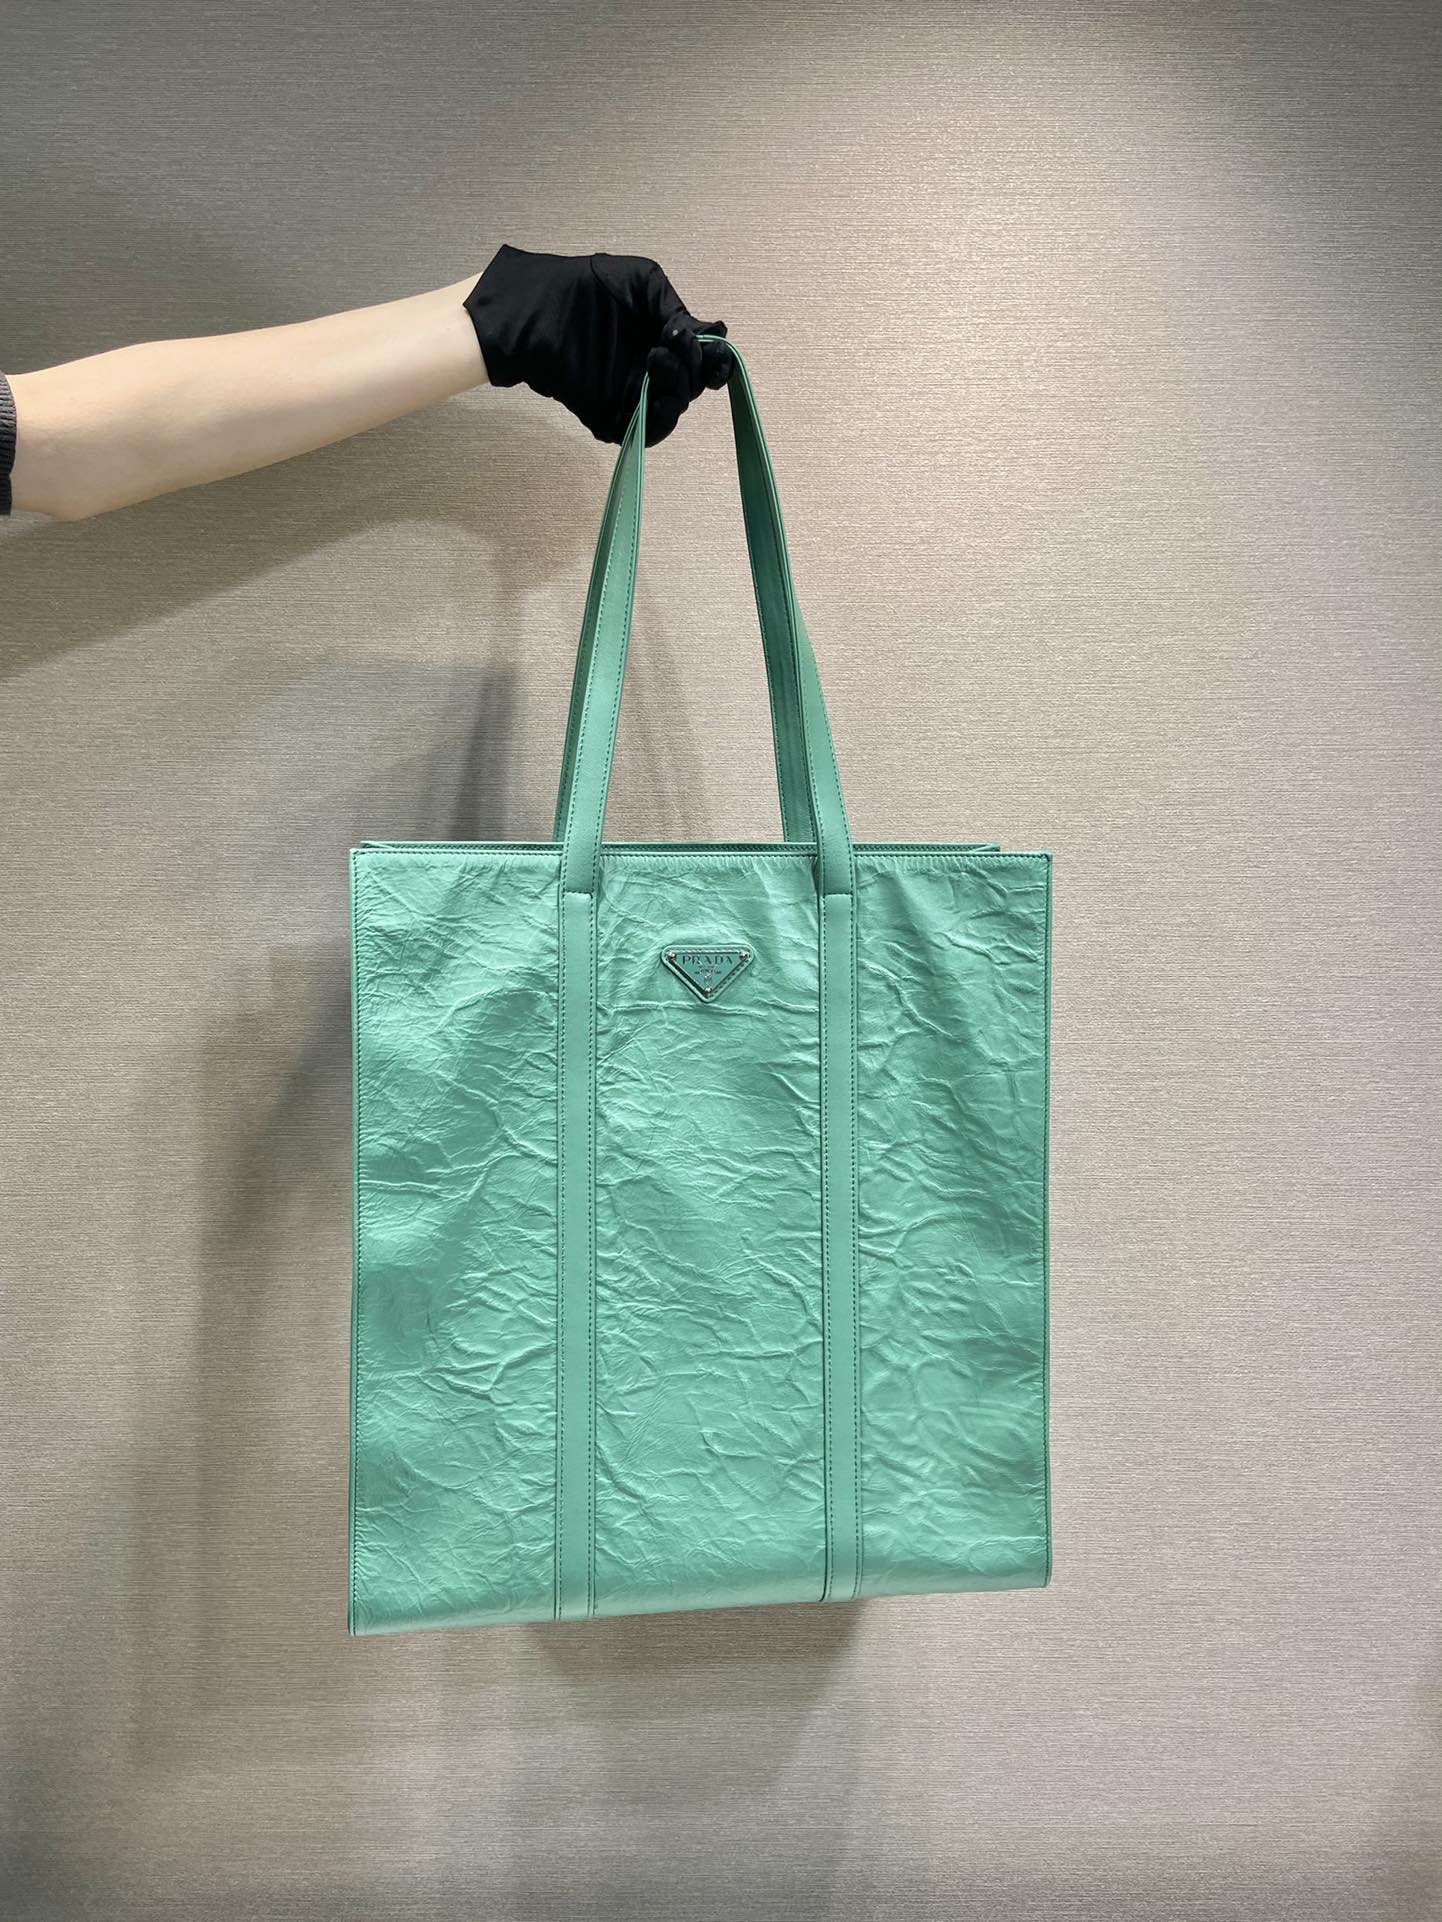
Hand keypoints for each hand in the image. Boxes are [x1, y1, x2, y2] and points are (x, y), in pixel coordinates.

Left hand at [463, 244, 729, 446]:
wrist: (537, 309)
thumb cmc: (586, 287)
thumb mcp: (643, 282)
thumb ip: (676, 308)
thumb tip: (709, 334)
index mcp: (664, 338)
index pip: (703, 360)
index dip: (717, 360)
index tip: (715, 352)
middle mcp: (652, 369)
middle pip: (693, 384)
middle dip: (692, 367)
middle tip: (668, 343)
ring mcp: (632, 394)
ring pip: (674, 407)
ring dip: (677, 387)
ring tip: (655, 358)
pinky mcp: (611, 416)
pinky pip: (645, 431)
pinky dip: (659, 419)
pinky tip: (655, 395)